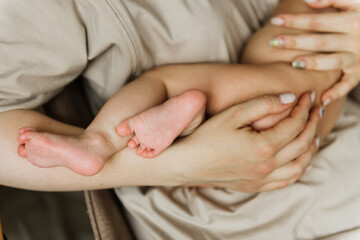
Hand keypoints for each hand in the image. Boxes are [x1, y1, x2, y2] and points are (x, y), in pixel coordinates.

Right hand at [177, 92, 321, 191]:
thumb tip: (290, 98)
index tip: (307, 95)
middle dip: (312, 123)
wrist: (186, 163)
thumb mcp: (233, 114)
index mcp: (264, 146)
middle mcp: (267, 166)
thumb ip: (263, 104)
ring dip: (310, 148)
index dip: (304, 107)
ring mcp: (262, 179)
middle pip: (302, 143)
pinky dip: (298, 169)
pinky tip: (298, 160)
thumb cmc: (206, 136)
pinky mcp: (255, 186)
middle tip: (315, 109)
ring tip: (313, 134)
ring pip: (299, 166)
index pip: (295, 124)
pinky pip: (286, 181)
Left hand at [270, 0, 359, 104]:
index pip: (317, 21)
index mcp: (351, 21)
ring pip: (333, 62)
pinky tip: (322, 99)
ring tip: (295, 64)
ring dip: (314, 63)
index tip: (275, 21)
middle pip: (321, 42)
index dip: (296, 20)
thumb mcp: (356, 1)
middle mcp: (354, 41)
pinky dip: (337, 92)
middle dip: (296, 41)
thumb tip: (308, 1)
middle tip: (274, 41)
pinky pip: (349, 84)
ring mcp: (357, 58)